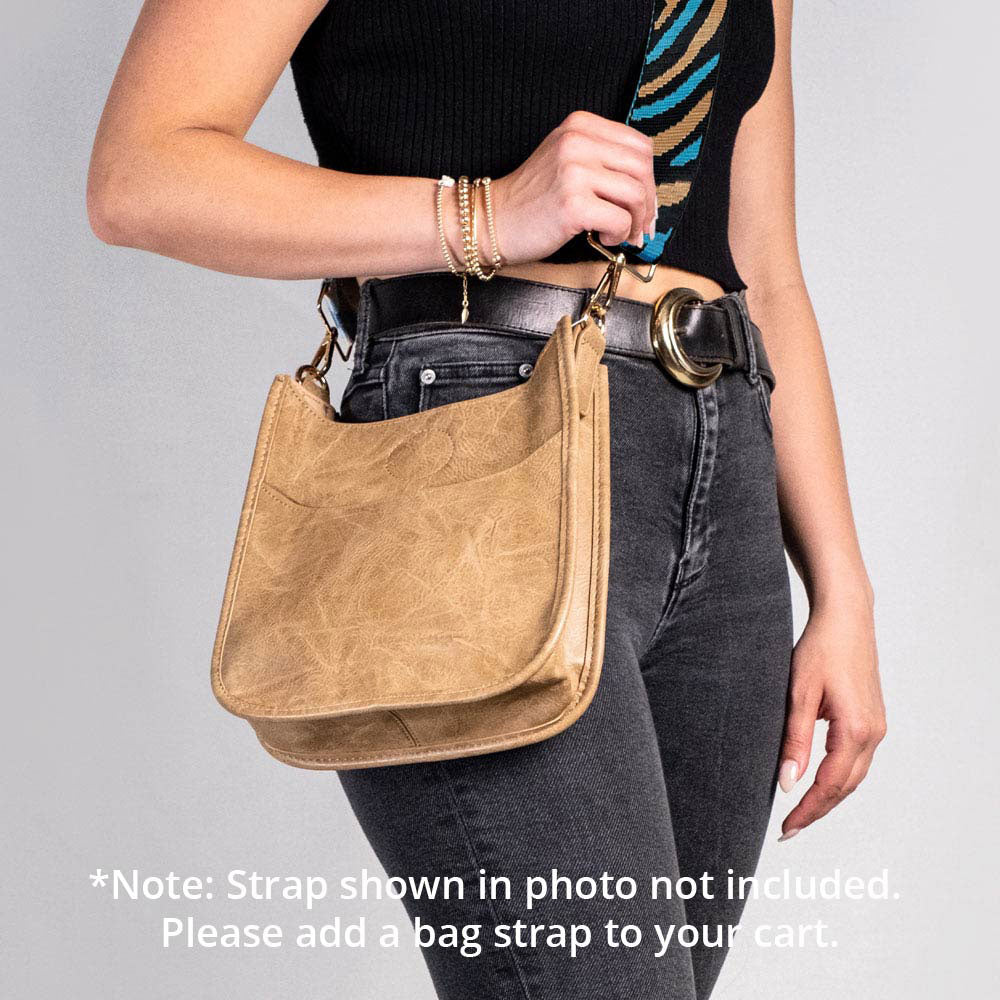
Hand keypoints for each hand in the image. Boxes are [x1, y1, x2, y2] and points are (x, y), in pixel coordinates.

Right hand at [488, 110, 656, 264]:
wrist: (492, 221)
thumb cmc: (530, 200)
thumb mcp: (565, 160)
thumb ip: (600, 159)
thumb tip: (645, 184)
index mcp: (580, 125)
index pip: (639, 145)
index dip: (649, 178)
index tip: (645, 203)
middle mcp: (577, 141)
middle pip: (642, 168)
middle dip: (648, 203)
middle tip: (640, 225)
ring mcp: (574, 170)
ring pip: (636, 194)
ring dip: (635, 222)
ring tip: (621, 234)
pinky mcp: (573, 203)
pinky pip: (619, 219)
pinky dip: (618, 234)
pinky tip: (603, 238)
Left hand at [777, 592, 886, 839]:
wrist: (846, 618)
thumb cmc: (820, 649)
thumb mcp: (799, 693)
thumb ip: (794, 740)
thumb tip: (788, 783)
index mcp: (856, 730)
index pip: (829, 785)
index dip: (807, 810)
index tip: (786, 829)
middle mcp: (873, 734)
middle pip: (845, 787)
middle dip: (817, 811)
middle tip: (788, 830)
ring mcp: (877, 727)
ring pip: (853, 777)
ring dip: (828, 798)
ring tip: (800, 814)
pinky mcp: (872, 720)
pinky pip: (856, 761)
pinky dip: (837, 778)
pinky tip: (819, 783)